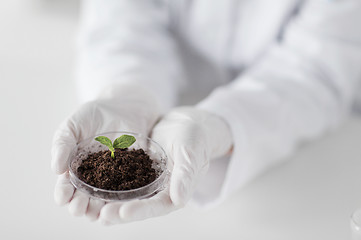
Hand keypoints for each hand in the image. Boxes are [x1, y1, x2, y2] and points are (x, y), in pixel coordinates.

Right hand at [51, 83, 160, 220]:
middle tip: (79, 208)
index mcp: (76, 170)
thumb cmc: (93, 115)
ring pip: (107, 199)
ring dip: (101, 208)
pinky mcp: (135, 174)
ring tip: (98, 212)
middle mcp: (94, 179)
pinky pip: (131, 188)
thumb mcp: (73, 126)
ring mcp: (115, 178)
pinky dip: (127, 198)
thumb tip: (55, 169)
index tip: (63, 197)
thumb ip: (62, 144)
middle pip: (86, 198)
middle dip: (81, 205)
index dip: (64, 194)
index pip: (67, 186)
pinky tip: (124, 203)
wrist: (124, 107)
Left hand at [98, 106, 232, 222]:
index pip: (156, 207)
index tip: (123, 213)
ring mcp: (146, 182)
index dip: (140, 211)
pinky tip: (90, 182)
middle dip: (118, 211)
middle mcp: (159, 191)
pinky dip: (106, 182)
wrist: (187, 124)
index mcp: (175, 193)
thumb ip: (185, 175)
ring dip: (108, 201)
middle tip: (100, 214)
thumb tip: (179, 200)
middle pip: (137, 206)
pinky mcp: (136, 170)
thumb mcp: (191, 153)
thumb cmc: (195, 138)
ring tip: (90, 206)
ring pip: (126, 195)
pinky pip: (120, 178)